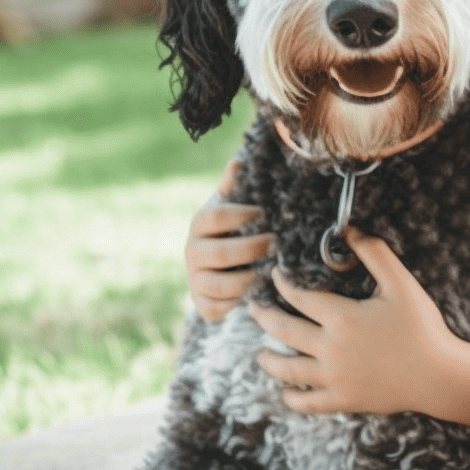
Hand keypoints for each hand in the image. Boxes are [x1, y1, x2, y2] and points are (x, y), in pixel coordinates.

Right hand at [185, 159, 274, 321]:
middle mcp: (192, 253)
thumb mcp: (232, 207)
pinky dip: (240, 302)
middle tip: (276, 243)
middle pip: (220, 253)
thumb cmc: (232, 230)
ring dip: (250, 278)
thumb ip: (235, 188)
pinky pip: (220, 307)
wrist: (218, 267)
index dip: (242, 214)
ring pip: (221, 284)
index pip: (216, 216)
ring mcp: (195, 280)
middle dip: (252, 248)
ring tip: (271, 270)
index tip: (264, 213)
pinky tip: (259, 293)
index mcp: (200, 224)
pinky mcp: (202, 305)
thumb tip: (238, 163)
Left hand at [251, 227, 457, 415]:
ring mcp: (335, 377)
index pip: (299, 297)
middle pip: (285, 331)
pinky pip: (309, 402)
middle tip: (253, 310)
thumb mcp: (402, 284)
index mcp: (342, 317)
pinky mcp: (344, 400)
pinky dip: (293, 397)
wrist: (438, 375)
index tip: (274, 276)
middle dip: (265, 318)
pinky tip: (286, 393)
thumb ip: (375, 253)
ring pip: (289, 369)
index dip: (282, 284)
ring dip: (270, 361)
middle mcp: (331, 348)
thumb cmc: (422, 326)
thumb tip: (349, 231)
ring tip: (260, 355)